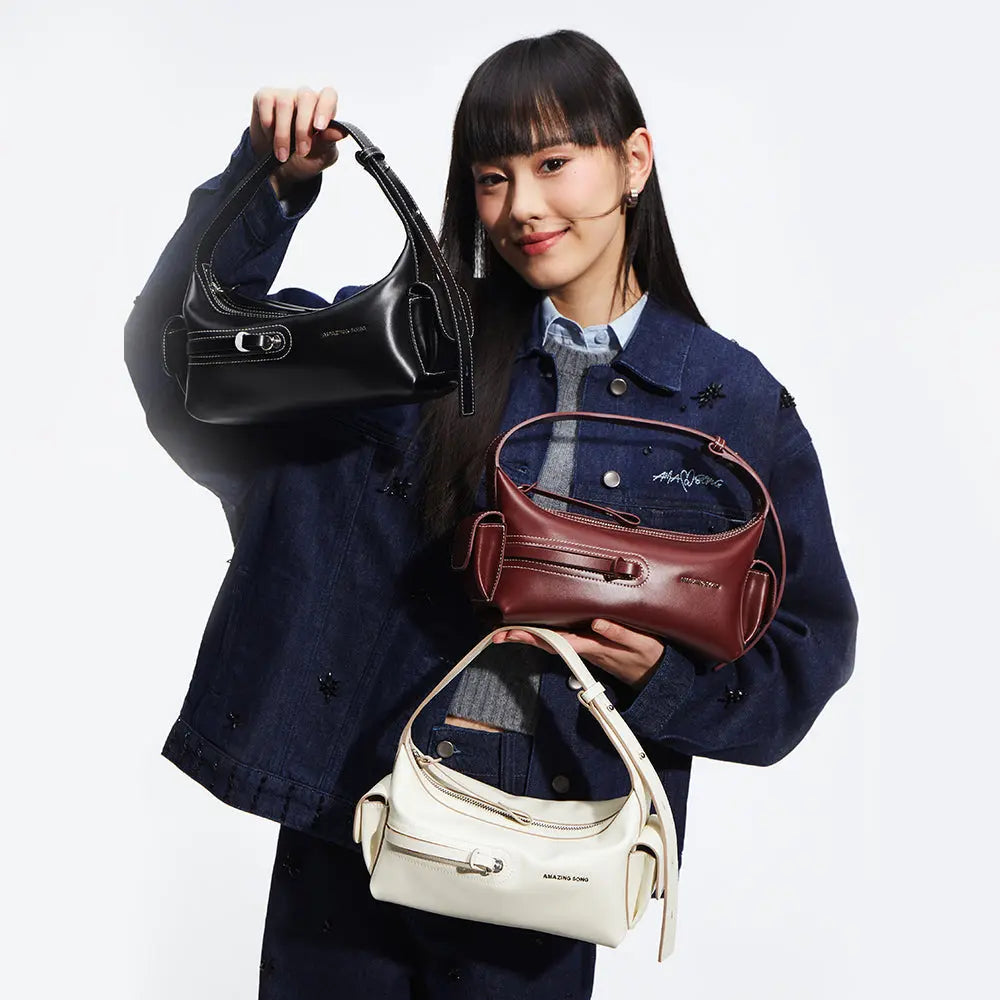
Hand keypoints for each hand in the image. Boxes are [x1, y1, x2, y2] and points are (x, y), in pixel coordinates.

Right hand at [249, 86, 346, 196]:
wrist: (278, 171)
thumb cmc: (303, 160)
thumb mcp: (320, 156)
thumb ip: (328, 142)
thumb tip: (340, 132)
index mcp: (323, 109)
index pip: (329, 95)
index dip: (325, 107)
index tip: (319, 128)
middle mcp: (305, 99)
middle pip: (306, 98)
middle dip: (303, 128)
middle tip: (302, 152)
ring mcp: (285, 96)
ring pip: (285, 104)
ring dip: (283, 134)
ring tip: (283, 155)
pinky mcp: (265, 98)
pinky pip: (266, 104)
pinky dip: (268, 127)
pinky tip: (270, 138)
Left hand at [492, 620, 663, 690]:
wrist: (658, 675)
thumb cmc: (650, 656)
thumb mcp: (642, 644)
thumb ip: (620, 633)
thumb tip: (596, 621)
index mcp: (594, 646)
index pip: (558, 641)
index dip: (534, 636)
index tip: (513, 633)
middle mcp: (585, 648)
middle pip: (549, 642)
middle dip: (524, 637)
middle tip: (498, 633)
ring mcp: (586, 647)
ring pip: (554, 642)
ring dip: (532, 636)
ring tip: (507, 630)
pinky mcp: (591, 644)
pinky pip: (564, 639)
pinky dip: (547, 634)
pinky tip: (534, 629)